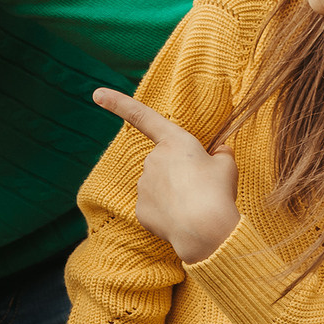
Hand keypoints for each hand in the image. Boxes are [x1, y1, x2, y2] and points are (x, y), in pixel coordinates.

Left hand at [93, 88, 240, 263]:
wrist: (206, 229)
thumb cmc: (217, 192)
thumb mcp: (227, 166)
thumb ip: (220, 155)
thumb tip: (219, 152)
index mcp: (175, 142)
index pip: (144, 116)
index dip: (119, 103)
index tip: (97, 95)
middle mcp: (153, 159)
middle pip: (164, 163)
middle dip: (179, 174)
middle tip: (201, 189)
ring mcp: (144, 184)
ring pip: (159, 187)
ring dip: (174, 194)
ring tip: (195, 207)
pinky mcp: (141, 209)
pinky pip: (154, 208)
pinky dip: (167, 213)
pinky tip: (181, 219)